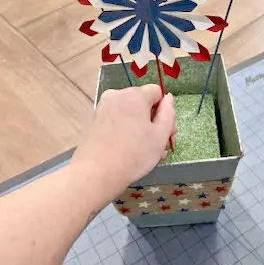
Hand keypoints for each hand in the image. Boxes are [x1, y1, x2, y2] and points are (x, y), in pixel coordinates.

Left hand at [71, 85, 175, 200]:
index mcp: (134, 95)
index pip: (156, 92)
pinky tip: (132, 151)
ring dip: (142, 128)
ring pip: (130, 114)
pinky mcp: (95, 121)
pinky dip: (127, 131)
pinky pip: (118, 121)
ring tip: (149, 152)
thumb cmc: (133, 154)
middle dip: (154, 121)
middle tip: (162, 144)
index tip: (168, 131)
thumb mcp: (160, 135)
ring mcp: (103, 108)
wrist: (96, 173)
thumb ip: (169, 113)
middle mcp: (116, 96)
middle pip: (142, 103)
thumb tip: (168, 98)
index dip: (165, 110)